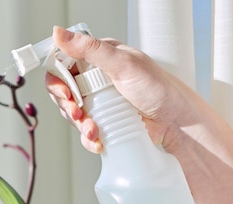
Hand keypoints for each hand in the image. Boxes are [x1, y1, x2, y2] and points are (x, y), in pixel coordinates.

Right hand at [45, 26, 195, 153]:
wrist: (175, 122)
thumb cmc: (157, 88)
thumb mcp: (122, 64)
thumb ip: (90, 49)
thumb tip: (58, 32)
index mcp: (98, 59)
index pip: (63, 64)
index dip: (57, 80)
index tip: (65, 92)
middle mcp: (95, 79)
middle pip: (63, 92)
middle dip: (67, 106)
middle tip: (77, 113)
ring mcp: (98, 102)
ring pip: (72, 113)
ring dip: (79, 125)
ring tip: (94, 129)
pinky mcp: (102, 122)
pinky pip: (84, 132)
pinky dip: (88, 139)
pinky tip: (98, 141)